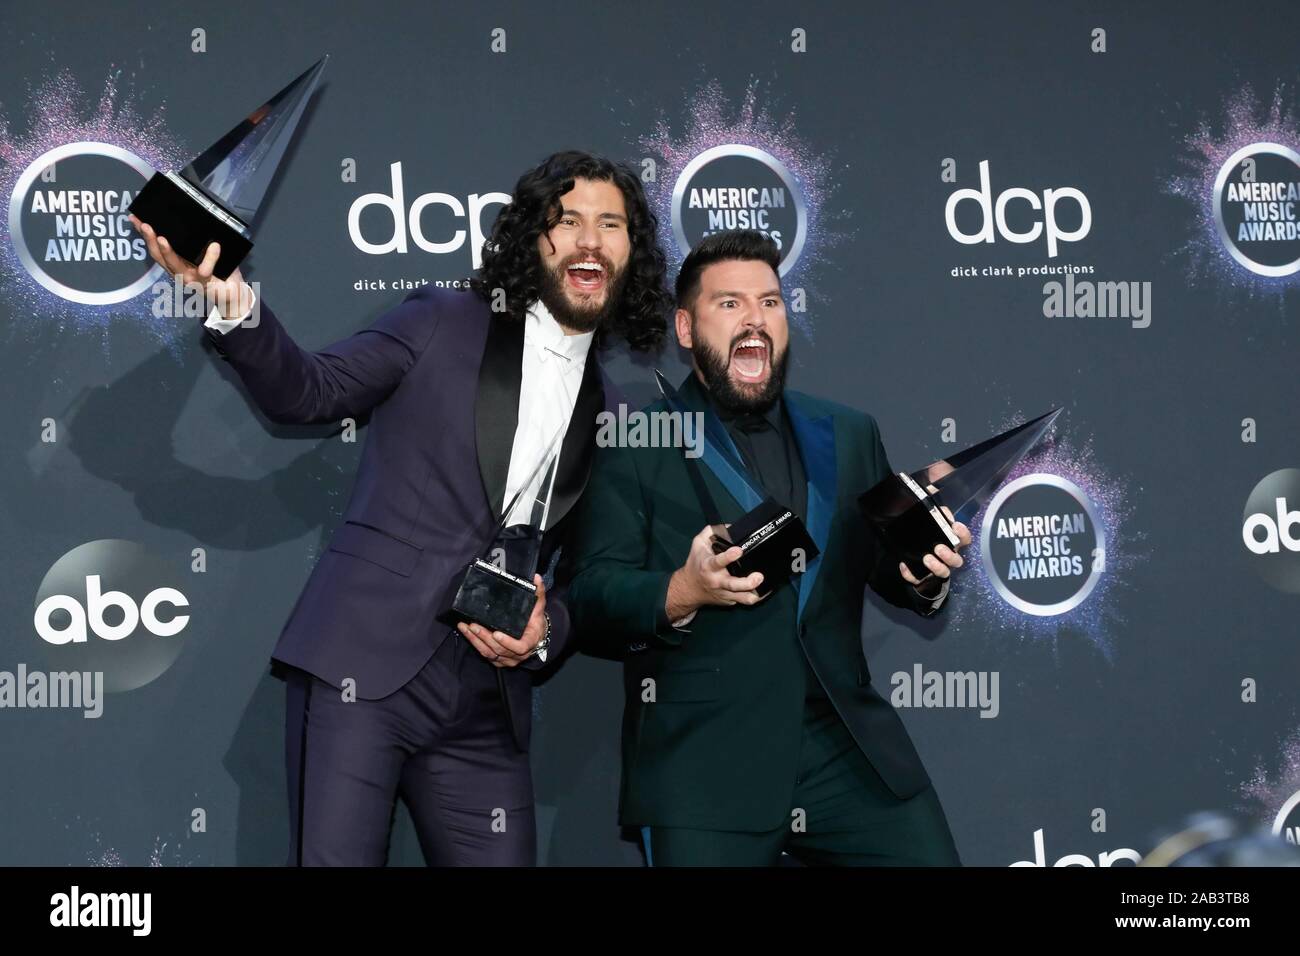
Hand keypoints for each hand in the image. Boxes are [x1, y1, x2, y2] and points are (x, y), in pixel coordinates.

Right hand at [128, 213, 251, 319]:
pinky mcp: (203, 283)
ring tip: (161, 239)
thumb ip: (197, 240)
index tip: (134, 218)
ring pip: (174, 264)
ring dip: (167, 251)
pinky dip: (210, 257)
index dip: (144, 235)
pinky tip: (214, 246)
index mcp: (174, 262)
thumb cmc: (217, 270)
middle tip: (144, 225)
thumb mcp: (205, 252)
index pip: (155, 247)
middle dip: (150, 240)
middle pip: (158, 256)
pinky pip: (205, 270)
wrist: (232, 293)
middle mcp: (177, 271)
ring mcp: (188, 278)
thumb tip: (195, 215)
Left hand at [456, 574, 546, 667]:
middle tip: (474, 625)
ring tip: (466, 627)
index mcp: (530, 642)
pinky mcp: (499, 660)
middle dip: (485, 637)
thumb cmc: (535, 621)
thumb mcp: (539, 607)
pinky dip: (475, 643)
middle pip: (499, 649)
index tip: (497, 633)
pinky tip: (466, 633)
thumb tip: (537, 577)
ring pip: (490, 653)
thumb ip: (539, 593)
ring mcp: (508, 659)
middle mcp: (518, 655)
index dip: (507, 642)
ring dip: (476, 640)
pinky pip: (485, 654)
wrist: (535, 635)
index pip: (519, 647)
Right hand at [664, 525, 764, 620]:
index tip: (738, 550)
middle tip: (759, 576)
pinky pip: (745, 600)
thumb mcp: (698, 544)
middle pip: (734, 585)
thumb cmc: (696, 563)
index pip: (718, 562)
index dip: (728, 556)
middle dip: (747, 582)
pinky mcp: (730, 601)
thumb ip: (711, 531)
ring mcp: (725, 593)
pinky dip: (755, 596)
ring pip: (742, 598)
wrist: (689, 588)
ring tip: (765, 586)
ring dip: (755, 594)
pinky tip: (764, 590)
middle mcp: (717, 581)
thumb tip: (731, 527)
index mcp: (709, 566)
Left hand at [899, 485, 971, 590]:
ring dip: (937, 567)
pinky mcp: (921, 576)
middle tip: (938, 548)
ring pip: (944, 572)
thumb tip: (930, 488)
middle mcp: (946, 555)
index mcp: (951, 540)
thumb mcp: (926, 511)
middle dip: (950, 555)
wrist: (908, 546)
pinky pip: (918, 579)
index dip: (963, 534)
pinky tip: (903, 566)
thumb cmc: (924, 528)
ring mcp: (935, 567)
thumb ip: (930, 499)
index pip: (965, 538)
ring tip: (926, 558)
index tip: (955, 526)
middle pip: (957, 561)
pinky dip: (911, 574)